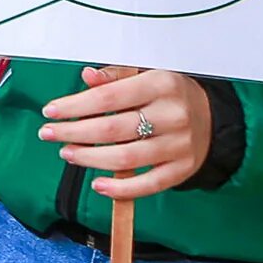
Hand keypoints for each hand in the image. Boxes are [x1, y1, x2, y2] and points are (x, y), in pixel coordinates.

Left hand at [40, 66, 211, 200]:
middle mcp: (172, 115)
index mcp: (161, 84)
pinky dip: (120, 189)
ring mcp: (179, 145)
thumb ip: (115, 76)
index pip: (107, 97)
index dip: (74, 106)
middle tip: (49, 134)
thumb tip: (88, 77)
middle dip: (73, 132)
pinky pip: (148, 184)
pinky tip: (98, 185)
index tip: (50, 111)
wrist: (212, 117)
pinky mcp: (182, 169)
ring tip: (68, 153)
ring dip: (90, 158)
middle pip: (112, 129)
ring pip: (126, 158)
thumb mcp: (146, 74)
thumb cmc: (170, 95)